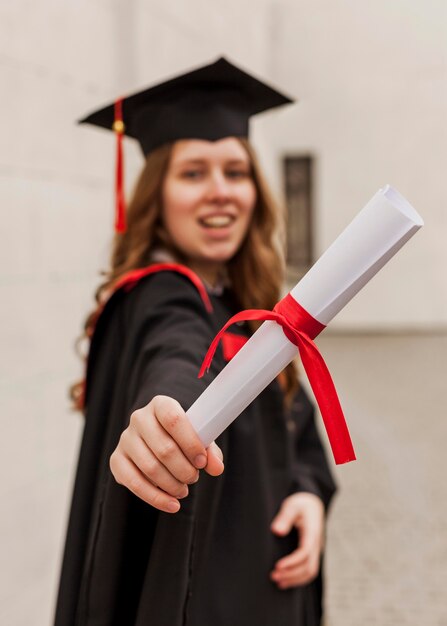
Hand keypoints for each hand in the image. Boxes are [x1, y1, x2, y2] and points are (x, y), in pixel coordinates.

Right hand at [110, 395, 223, 513]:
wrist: (156, 439)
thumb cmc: (181, 437)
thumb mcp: (198, 438)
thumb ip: (209, 451)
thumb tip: (216, 467)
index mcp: (160, 405)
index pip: (174, 419)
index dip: (190, 443)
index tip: (202, 462)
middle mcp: (139, 418)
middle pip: (164, 448)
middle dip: (184, 469)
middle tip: (194, 478)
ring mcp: (125, 439)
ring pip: (150, 467)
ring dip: (172, 485)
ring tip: (183, 490)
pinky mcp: (117, 460)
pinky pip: (134, 483)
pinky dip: (156, 498)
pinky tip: (172, 504)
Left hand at [270, 492, 324, 588]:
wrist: (312, 503)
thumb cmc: (300, 503)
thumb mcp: (292, 505)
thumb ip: (285, 516)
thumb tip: (277, 531)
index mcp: (311, 533)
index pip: (304, 553)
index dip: (291, 562)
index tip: (277, 566)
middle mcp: (315, 544)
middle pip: (308, 567)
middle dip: (291, 574)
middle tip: (273, 576)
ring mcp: (315, 550)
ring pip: (310, 572)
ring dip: (295, 579)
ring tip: (277, 582)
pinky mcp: (311, 553)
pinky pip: (309, 570)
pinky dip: (298, 578)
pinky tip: (284, 581)